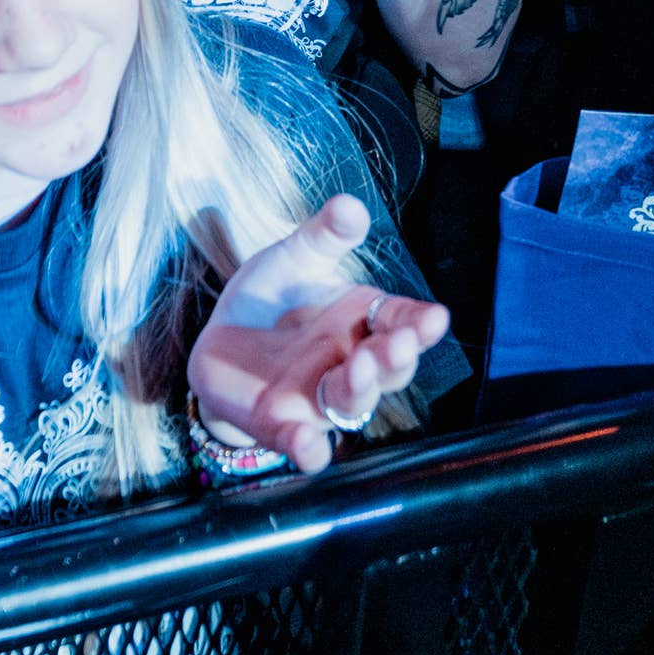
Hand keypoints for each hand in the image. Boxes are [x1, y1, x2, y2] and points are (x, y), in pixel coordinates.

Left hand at [190, 196, 448, 473]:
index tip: (435, 317)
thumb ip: (323, 236)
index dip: (421, 324)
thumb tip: (350, 205)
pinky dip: (308, 449)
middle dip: (398, 357)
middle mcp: (350, 365)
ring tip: (359, 367)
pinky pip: (302, 443)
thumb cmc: (270, 299)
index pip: (403, 323)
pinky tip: (309, 445)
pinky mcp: (280, 424)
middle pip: (388, 369)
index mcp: (362, 323)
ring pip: (352, 404)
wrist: (218, 344)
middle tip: (400, 342)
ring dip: (361, 389)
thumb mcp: (293, 258)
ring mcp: (318, 399)